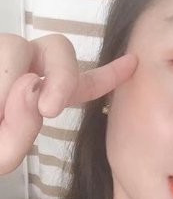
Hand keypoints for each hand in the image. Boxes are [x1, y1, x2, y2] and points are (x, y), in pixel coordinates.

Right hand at [0, 33, 136, 174]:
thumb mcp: (1, 151)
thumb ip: (19, 130)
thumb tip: (31, 86)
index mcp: (42, 95)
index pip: (82, 82)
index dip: (109, 73)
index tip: (134, 62)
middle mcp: (25, 69)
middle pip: (59, 48)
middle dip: (61, 77)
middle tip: (47, 109)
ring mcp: (1, 57)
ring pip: (16, 47)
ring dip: (7, 85)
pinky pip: (0, 55)